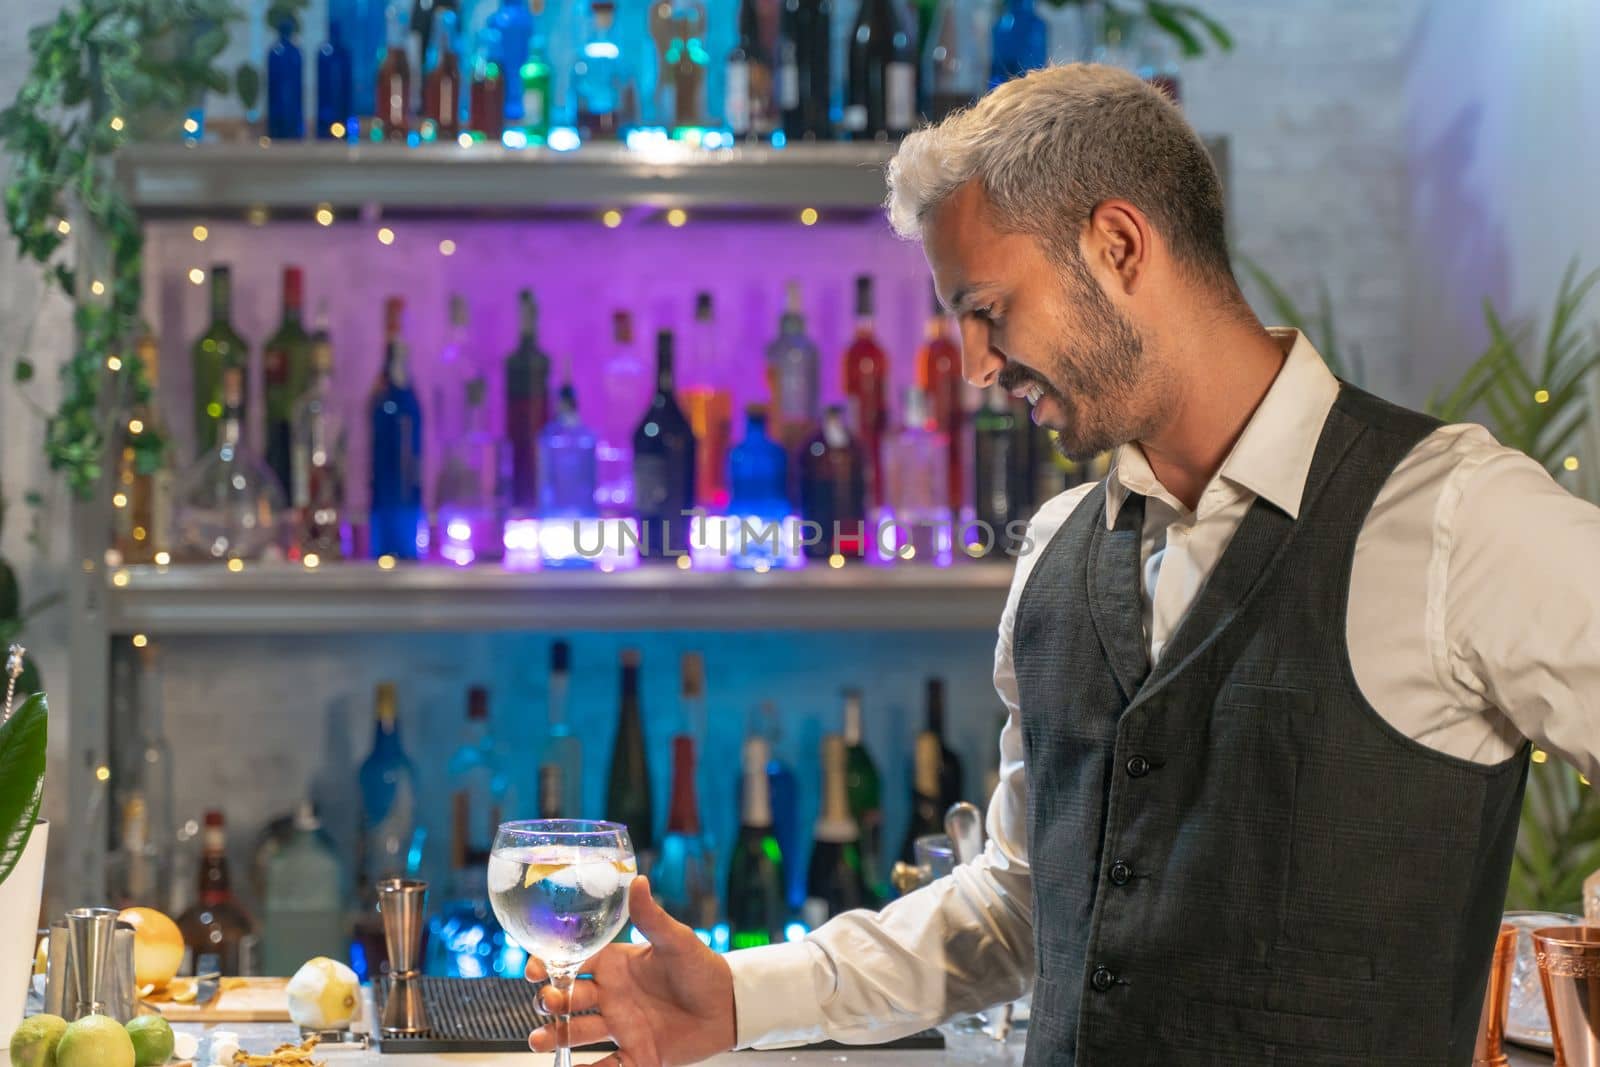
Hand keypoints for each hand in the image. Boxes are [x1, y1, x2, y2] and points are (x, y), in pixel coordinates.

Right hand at [528, 876, 736, 1066]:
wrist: (729, 1004)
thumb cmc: (701, 967)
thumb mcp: (676, 940)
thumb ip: (652, 917)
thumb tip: (637, 881)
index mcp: (614, 965)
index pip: (571, 963)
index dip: (548, 965)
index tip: (533, 968)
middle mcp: (610, 996)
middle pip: (568, 1000)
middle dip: (550, 1002)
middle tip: (546, 1002)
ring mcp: (620, 1026)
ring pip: (578, 1033)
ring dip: (556, 1037)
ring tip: (539, 1040)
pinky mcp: (637, 1055)